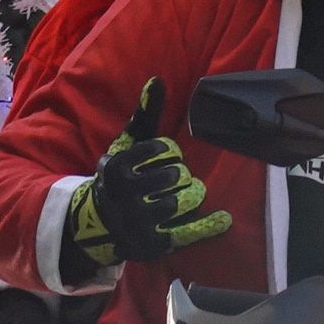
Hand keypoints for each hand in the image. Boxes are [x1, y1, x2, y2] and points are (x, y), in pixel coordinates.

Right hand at [66, 78, 229, 276]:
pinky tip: (225, 219)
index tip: (160, 158)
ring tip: (184, 194)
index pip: (165, 149)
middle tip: (171, 180)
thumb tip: (158, 80)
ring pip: (184, 200)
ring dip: (191, 195)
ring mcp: (137, 222)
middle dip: (179, 174)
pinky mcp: (152, 244)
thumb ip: (144, 115)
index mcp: (116, 166)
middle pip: (176, 175)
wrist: (98, 223)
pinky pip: (187, 232)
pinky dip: (208, 226)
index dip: (169, 152)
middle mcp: (124, 194)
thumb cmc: (120, 176)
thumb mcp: (125, 146)